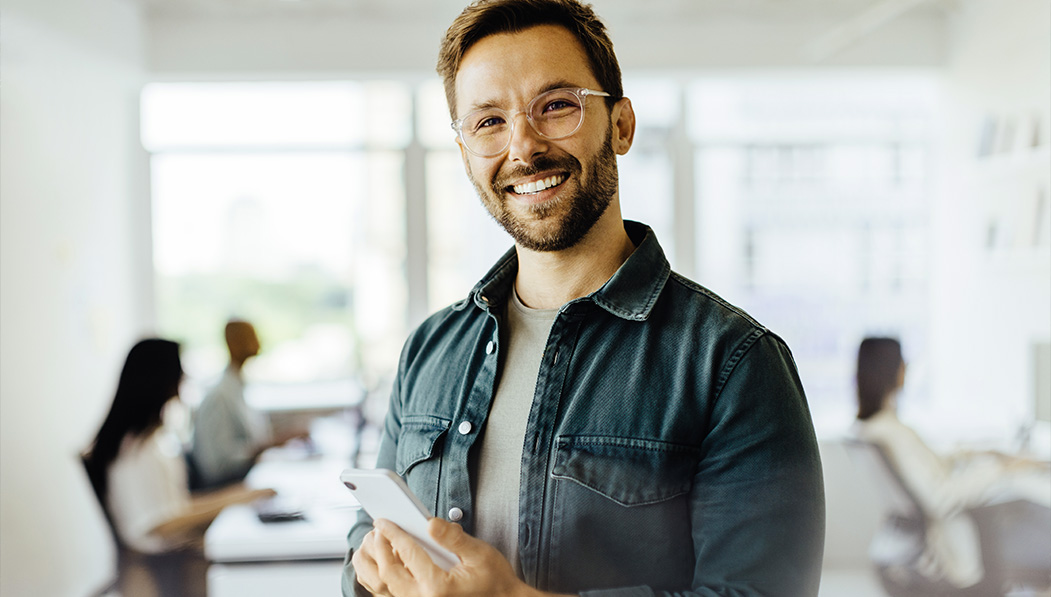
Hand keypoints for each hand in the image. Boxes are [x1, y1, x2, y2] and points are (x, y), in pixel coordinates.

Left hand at [355, 517, 544, 596]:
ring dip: (372, 565)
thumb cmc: (493, 580)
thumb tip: (430, 523)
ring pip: (381, 588)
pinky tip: (380, 564)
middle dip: (379, 547)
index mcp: (437, 587)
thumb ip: (453, 538)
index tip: (383, 520)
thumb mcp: (479, 554)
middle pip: (388, 573)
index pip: (408, 555)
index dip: (394, 533)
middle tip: (377, 528)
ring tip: (373, 544)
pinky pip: (388, 596)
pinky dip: (377, 580)